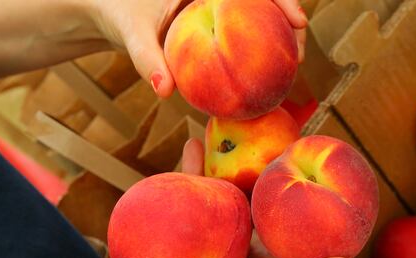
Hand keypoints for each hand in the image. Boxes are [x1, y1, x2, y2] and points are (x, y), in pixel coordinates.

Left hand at [85, 0, 307, 97]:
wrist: (115, 15)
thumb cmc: (122, 16)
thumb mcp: (133, 34)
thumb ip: (147, 59)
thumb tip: (164, 91)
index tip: (299, 21)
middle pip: (266, 2)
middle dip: (291, 22)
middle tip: (300, 57)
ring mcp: (223, 7)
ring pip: (263, 18)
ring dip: (282, 39)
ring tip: (293, 69)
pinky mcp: (222, 23)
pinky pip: (249, 36)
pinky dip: (261, 54)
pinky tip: (268, 81)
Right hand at [155, 139, 352, 257]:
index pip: (300, 223)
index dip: (310, 194)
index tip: (318, 159)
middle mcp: (253, 248)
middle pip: (265, 201)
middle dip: (269, 169)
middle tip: (275, 132)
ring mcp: (221, 240)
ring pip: (230, 194)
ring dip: (231, 164)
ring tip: (236, 129)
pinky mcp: (192, 236)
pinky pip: (195, 198)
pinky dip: (192, 173)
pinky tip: (191, 144)